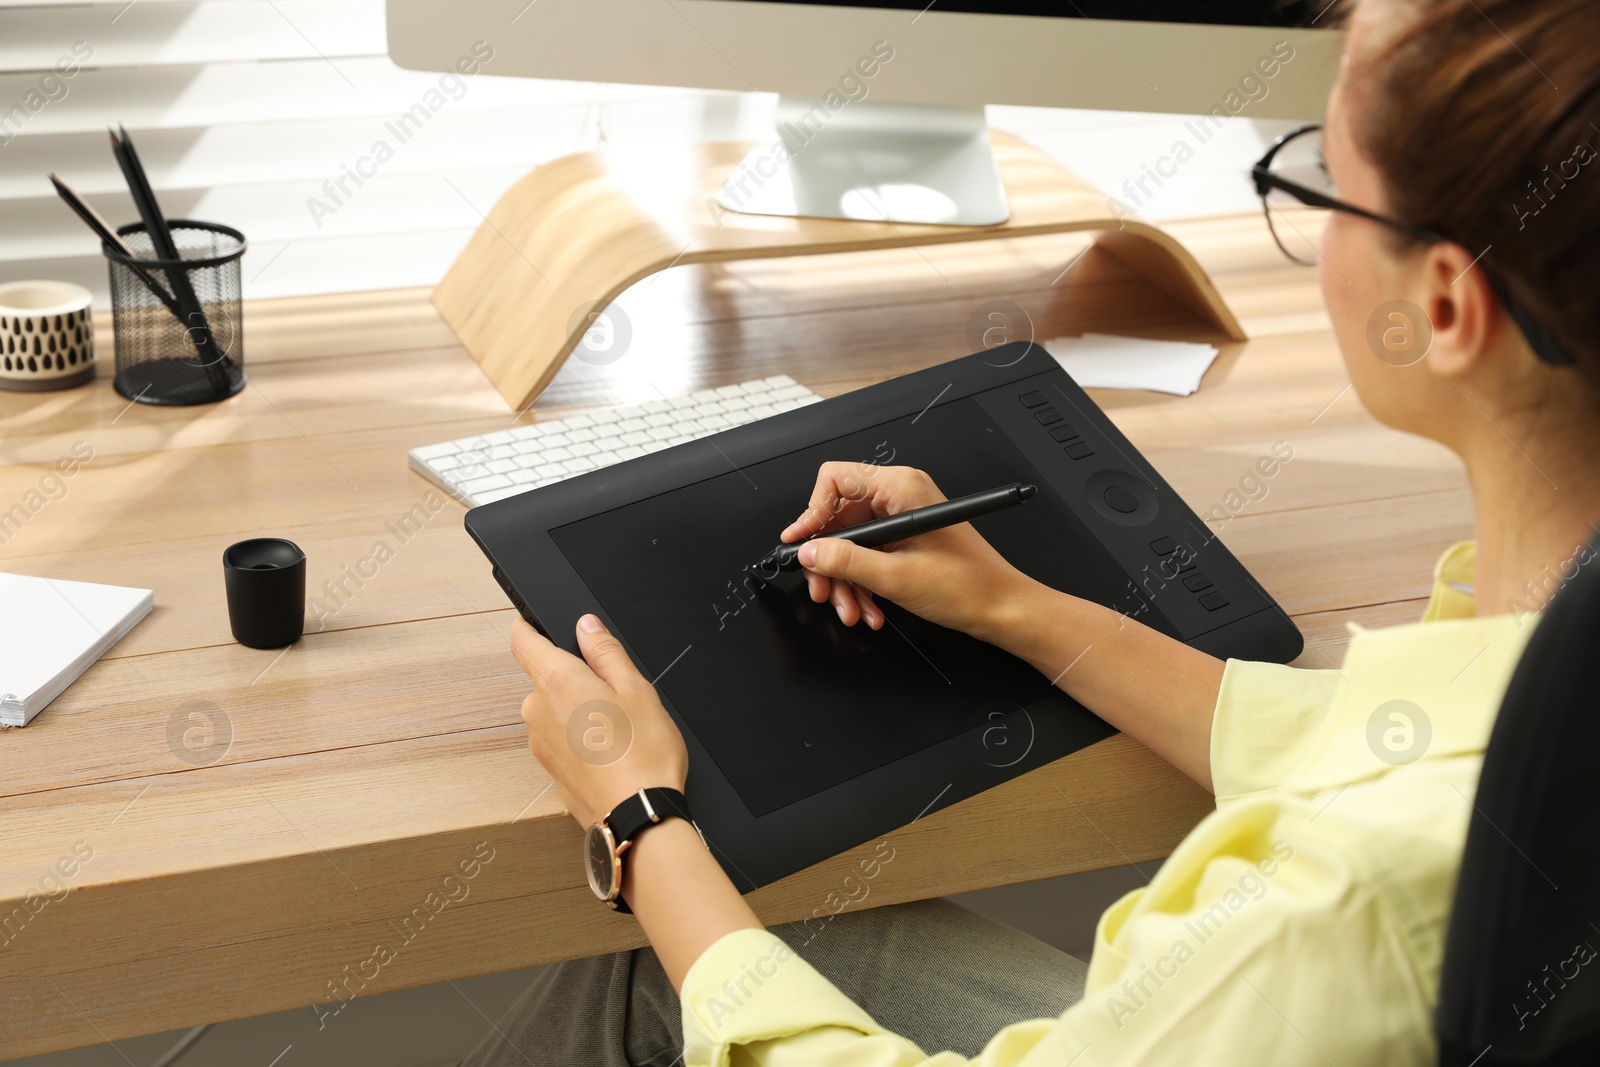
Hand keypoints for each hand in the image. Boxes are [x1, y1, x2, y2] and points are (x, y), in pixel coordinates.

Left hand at [510, 615, 687, 829]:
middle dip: (573, 677)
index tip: (537, 624)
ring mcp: (539, 743)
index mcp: (556, 681)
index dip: (529, 627)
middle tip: (613, 692)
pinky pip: (560, 739)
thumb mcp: (636, 688)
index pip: (522, 641)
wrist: (638, 816)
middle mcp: (537, 711)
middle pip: (544, 677)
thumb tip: (586, 625)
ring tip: (618, 728)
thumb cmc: (642, 754)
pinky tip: (610, 751)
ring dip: (578, 711)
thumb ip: (605, 650)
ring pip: (554, 710)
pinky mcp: (549, 769)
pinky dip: (580, 739)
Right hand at [779, 462, 1035, 640]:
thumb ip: (845, 561)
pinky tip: (868, 609)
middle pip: (839, 518)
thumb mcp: (894, 576)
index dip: (812, 513)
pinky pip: (869, 555)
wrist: (1001, 609)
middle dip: (829, 560)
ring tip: (852, 610)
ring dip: (846, 580)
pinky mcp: (905, 539)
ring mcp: (903, 517)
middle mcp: (900, 495)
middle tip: (823, 590)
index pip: (834, 481)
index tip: (801, 544)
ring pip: (851, 543)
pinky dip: (863, 583)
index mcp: (900, 487)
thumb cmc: (967, 585)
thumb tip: (810, 552)